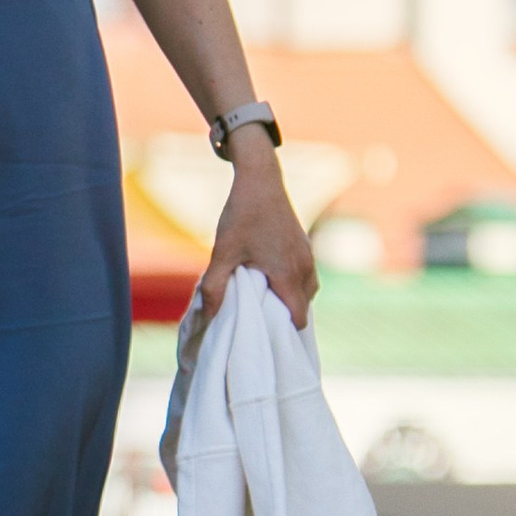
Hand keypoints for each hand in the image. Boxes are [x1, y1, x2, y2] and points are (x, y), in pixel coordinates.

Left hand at [196, 152, 318, 330]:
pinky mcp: (305, 247)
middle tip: (258, 320)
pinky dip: (293, 285)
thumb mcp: (223, 251)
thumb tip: (208, 315)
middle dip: (284, 317)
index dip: (283, 332)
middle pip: (303, 308)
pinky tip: (270, 280)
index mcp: (289, 275)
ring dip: (289, 299)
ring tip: (263, 302)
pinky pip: (305, 277)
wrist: (261, 179)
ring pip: (306, 292)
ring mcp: (308, 256)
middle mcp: (305, 268)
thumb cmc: (242, 215)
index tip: (264, 335)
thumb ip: (215, 286)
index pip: (298, 319)